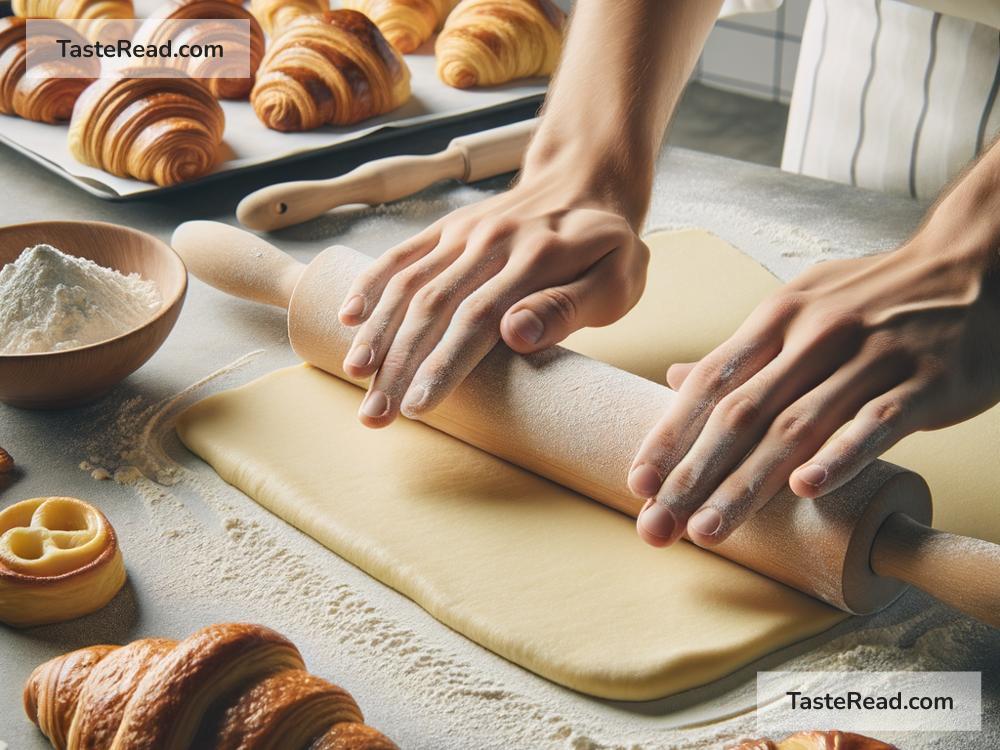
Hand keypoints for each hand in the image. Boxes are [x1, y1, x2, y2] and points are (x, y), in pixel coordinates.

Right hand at [338, 172, 648, 427]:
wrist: (587, 182)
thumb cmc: (606, 248)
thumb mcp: (618, 279)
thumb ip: (569, 306)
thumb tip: (517, 334)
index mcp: (535, 259)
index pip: (478, 318)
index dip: (444, 364)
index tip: (417, 406)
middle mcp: (490, 242)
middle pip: (432, 307)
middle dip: (398, 364)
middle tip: (375, 415)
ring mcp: (464, 232)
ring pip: (408, 283)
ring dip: (378, 333)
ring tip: (357, 379)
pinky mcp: (447, 228)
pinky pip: (401, 254)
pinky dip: (371, 284)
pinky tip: (348, 318)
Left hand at [630, 238, 999, 547]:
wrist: (973, 263)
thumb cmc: (873, 296)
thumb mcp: (800, 306)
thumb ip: (742, 351)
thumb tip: (676, 379)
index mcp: (778, 318)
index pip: (710, 383)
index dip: (671, 435)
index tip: (638, 483)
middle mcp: (814, 336)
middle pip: (741, 413)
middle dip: (693, 475)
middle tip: (657, 526)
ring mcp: (870, 358)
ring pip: (797, 427)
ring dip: (746, 482)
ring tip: (709, 529)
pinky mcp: (924, 382)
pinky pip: (875, 423)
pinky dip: (839, 456)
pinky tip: (804, 489)